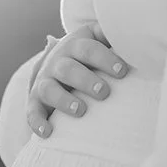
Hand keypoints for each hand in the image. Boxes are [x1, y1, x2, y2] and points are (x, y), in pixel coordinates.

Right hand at [26, 24, 129, 138]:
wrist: (55, 65)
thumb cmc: (87, 56)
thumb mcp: (96, 40)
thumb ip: (110, 35)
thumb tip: (133, 34)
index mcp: (75, 46)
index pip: (88, 49)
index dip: (105, 59)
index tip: (123, 71)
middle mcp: (57, 63)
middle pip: (68, 69)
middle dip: (85, 80)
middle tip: (104, 92)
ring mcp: (44, 82)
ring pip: (49, 89)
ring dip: (64, 100)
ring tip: (81, 110)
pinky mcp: (35, 102)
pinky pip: (32, 112)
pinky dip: (37, 122)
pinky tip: (48, 132)